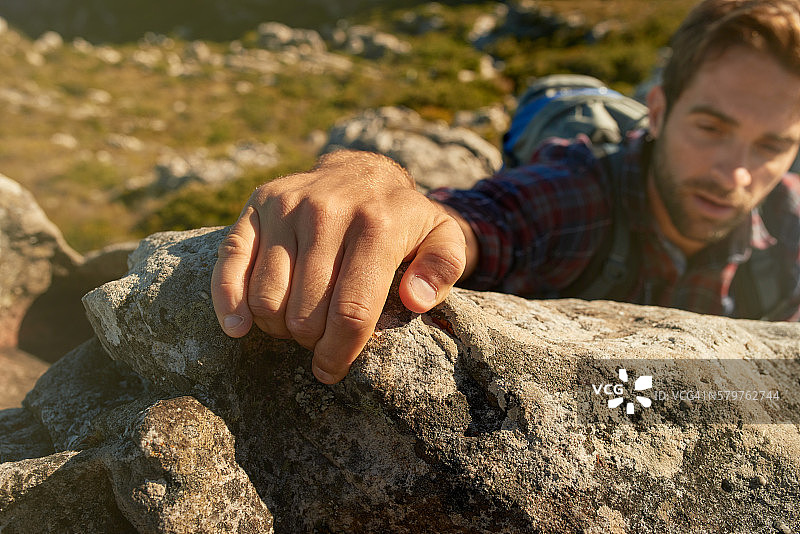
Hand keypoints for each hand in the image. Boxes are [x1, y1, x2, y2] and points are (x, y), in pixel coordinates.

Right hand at [211, 150, 470, 383]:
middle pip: (306, 312)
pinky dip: (228, 303)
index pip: (351, 311)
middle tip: (320, 341)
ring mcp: (289, 206)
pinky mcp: (259, 205)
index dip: (339, 353)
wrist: (362, 172)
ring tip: (297, 324)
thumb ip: (443, 268)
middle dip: (312, 342)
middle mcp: (329, 211)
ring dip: (278, 328)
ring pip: (267, 298)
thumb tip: (416, 300)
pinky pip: (230, 264)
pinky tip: (238, 327)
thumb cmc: (402, 220)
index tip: (330, 371)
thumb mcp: (442, 238)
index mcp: (377, 226)